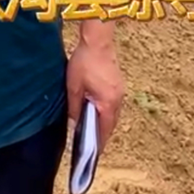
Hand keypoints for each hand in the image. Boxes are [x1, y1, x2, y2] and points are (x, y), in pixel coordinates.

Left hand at [66, 38, 124, 154]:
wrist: (98, 39)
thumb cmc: (85, 61)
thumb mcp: (74, 85)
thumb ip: (74, 107)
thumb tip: (73, 123)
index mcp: (108, 103)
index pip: (104, 131)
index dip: (98, 143)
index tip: (93, 154)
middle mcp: (118, 99)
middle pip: (111, 123)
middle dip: (101, 134)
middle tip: (91, 145)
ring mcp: (120, 90)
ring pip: (113, 113)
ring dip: (104, 121)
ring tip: (92, 129)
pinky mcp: (118, 83)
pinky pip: (114, 103)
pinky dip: (106, 110)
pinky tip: (96, 108)